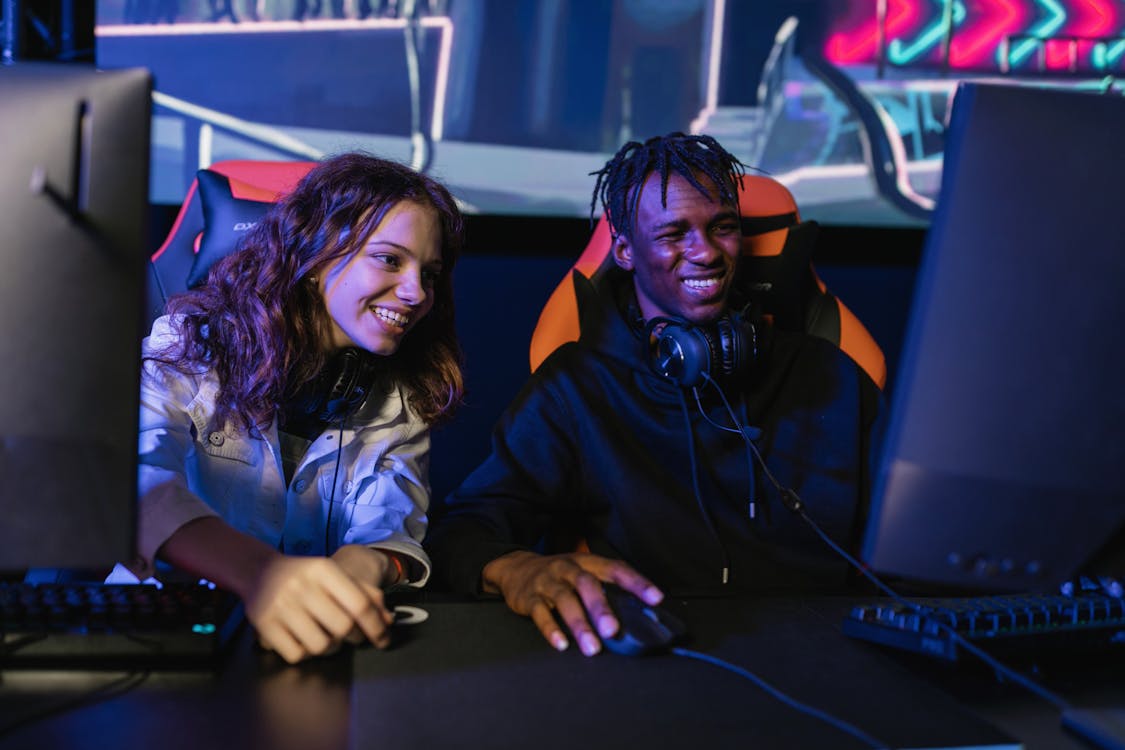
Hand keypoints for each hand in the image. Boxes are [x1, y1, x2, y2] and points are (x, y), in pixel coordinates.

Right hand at [244, 553, 394, 663]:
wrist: (258, 571)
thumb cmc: (306, 576)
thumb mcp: (334, 574)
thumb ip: (365, 593)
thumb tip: (388, 620)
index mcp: (323, 569)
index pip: (359, 603)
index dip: (376, 626)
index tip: (383, 640)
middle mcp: (301, 586)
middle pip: (343, 627)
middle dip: (354, 637)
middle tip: (353, 636)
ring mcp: (281, 607)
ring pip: (321, 645)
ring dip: (332, 648)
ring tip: (329, 638)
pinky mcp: (264, 625)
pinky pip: (297, 655)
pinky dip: (307, 654)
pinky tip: (307, 641)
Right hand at [482, 550, 662, 655]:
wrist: (516, 569)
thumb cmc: (560, 576)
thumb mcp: (582, 573)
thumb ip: (606, 589)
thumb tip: (639, 614)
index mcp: (587, 562)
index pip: (616, 568)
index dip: (636, 582)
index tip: (656, 598)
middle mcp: (568, 568)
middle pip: (587, 584)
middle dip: (602, 607)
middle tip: (614, 630)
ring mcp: (548, 582)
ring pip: (564, 600)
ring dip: (579, 625)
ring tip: (592, 647)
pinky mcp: (530, 598)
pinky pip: (540, 614)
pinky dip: (551, 630)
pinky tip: (562, 644)